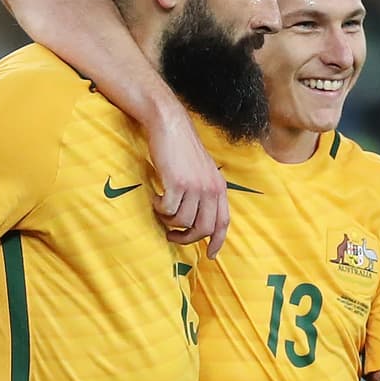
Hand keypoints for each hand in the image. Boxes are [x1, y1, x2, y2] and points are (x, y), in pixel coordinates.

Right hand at [145, 106, 229, 258]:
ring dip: (168, 220)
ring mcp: (195, 187)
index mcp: (219, 187)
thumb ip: (204, 192)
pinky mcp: (177, 184)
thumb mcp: (202, 171)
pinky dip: (159, 209)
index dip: (218, 242)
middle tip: (173, 236)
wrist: (170, 125)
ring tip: (161, 208)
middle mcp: (211, 189)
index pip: (223, 222)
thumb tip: (198, 218)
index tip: (210, 255)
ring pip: (182, 222)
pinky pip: (168, 211)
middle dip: (187, 238)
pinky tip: (156, 199)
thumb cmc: (182, 149)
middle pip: (204, 228)